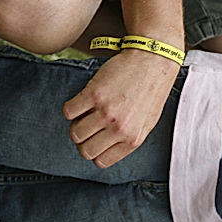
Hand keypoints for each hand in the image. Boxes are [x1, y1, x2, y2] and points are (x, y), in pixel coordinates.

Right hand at [62, 49, 178, 167]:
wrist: (153, 60)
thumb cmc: (151, 90)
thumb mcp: (146, 122)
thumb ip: (127, 138)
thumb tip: (105, 148)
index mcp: (133, 139)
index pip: (101, 161)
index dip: (94, 151)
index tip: (94, 141)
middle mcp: (120, 129)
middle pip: (85, 150)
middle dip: (82, 141)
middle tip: (87, 127)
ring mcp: (106, 112)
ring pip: (75, 133)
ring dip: (75, 125)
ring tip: (85, 114)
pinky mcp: (94, 94)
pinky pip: (68, 112)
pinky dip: (70, 108)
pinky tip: (81, 101)